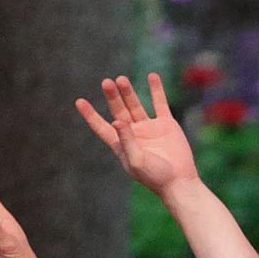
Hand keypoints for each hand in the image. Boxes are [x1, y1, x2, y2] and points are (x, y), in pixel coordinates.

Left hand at [75, 71, 196, 196]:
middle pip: (118, 111)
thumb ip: (127, 140)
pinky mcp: (166, 125)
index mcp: (121, 145)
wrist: (179, 181)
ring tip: (121, 79)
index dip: (91, 115)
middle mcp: (133, 134)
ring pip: (135, 105)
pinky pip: (160, 103)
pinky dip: (156, 90)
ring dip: (128, 92)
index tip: (80, 101)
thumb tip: (116, 121)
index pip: (102, 127)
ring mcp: (149, 128)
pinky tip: (152, 76)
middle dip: (112, 97)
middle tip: (106, 82)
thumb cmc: (155, 177)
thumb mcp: (137, 160)